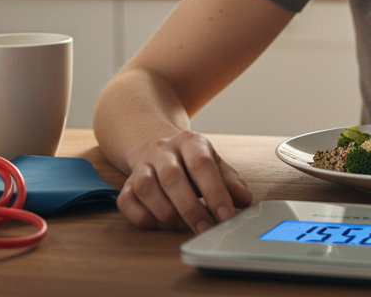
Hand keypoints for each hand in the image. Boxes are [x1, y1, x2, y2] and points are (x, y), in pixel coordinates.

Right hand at [116, 130, 252, 233]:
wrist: (161, 151)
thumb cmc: (193, 163)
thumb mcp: (216, 165)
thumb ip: (230, 183)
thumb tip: (244, 201)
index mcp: (189, 142)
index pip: (201, 164)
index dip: (214, 192)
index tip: (225, 215)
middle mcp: (161, 150)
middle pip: (172, 178)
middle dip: (191, 209)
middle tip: (206, 229)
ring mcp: (141, 166)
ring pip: (146, 189)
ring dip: (168, 214)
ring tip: (186, 226)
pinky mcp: (126, 184)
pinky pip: (128, 203)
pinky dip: (145, 218)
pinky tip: (163, 224)